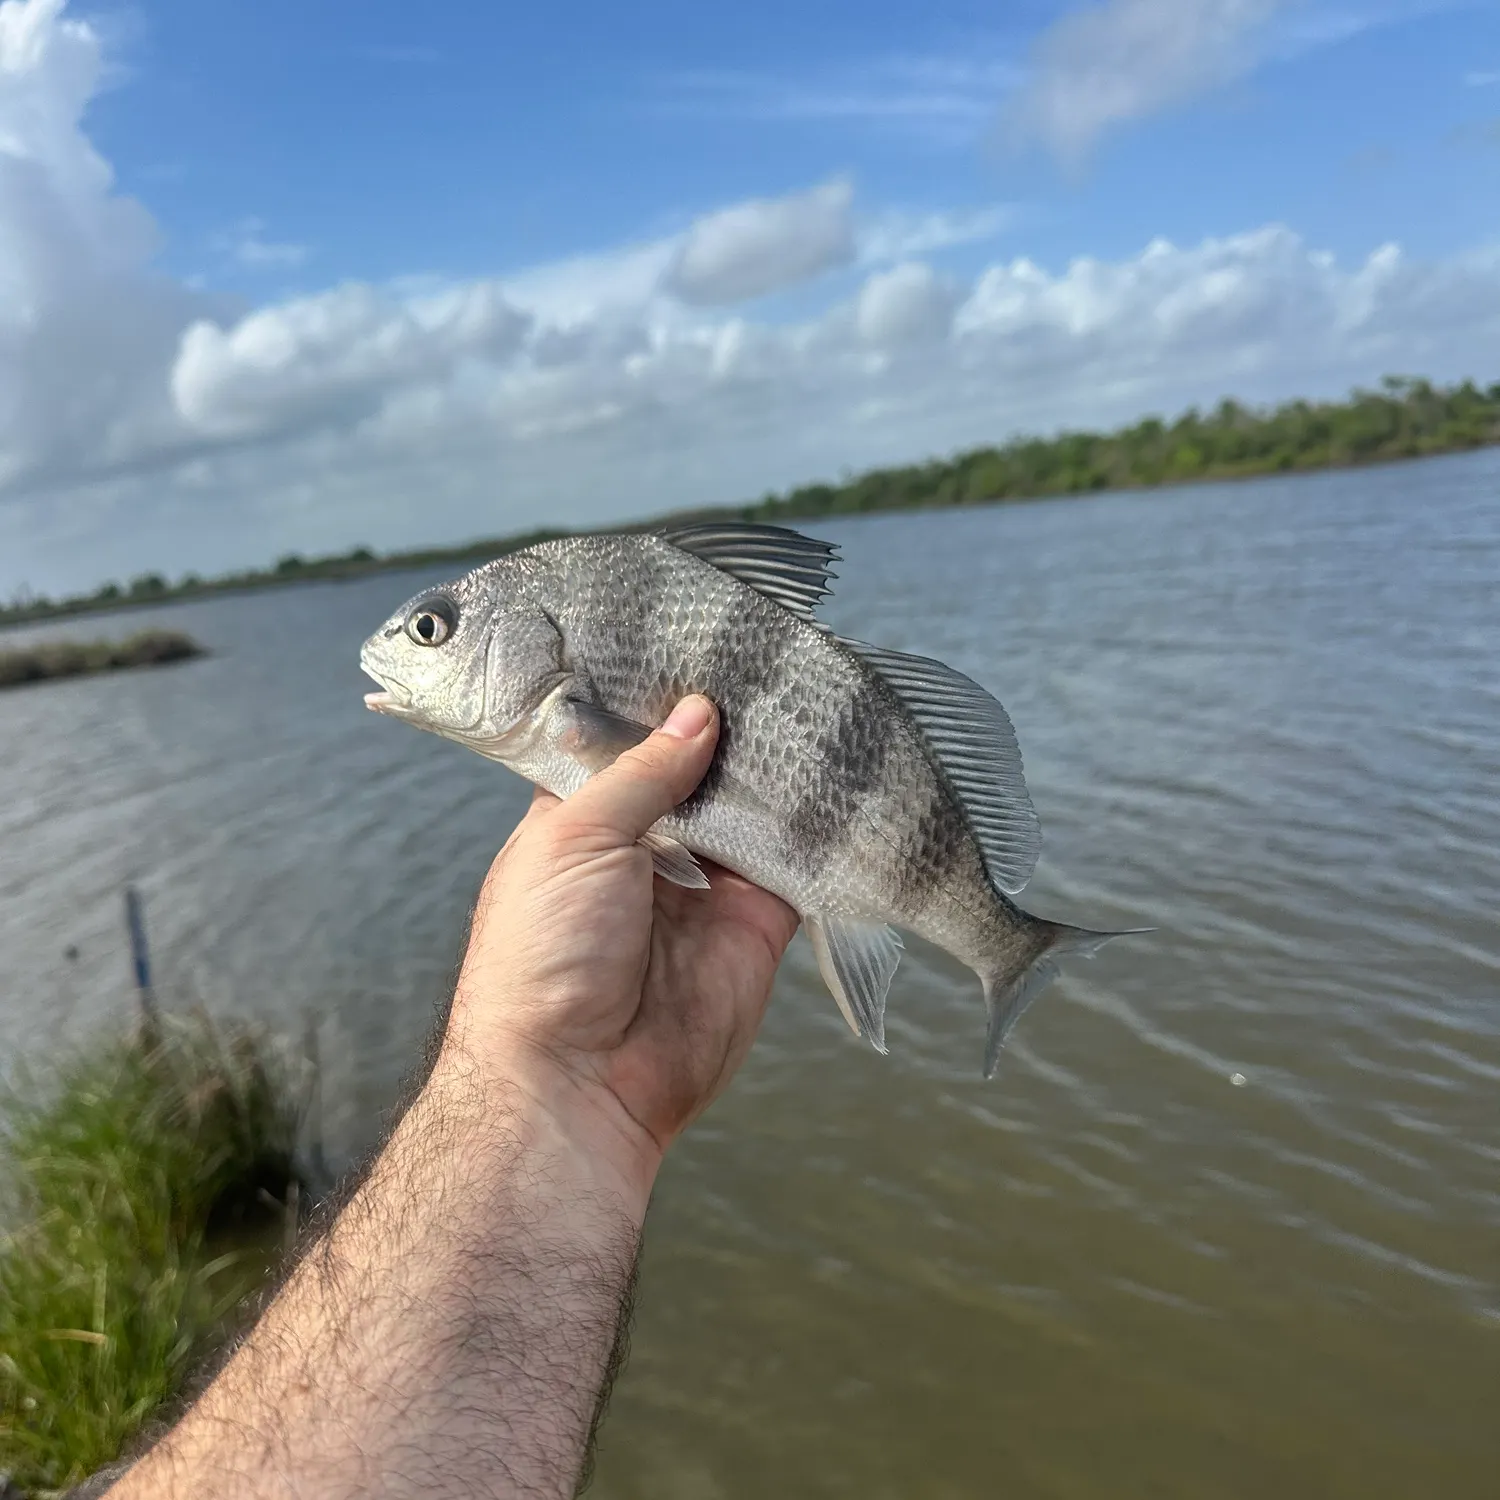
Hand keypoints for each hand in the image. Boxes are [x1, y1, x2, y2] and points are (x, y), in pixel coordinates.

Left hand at [443, 695, 798, 1204]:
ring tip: (812, 699)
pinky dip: (817, 826)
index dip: (661, 699)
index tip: (701, 641)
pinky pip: (796, 862)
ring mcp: (706, 884)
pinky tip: (839, 772)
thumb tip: (700, 709)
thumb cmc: (545, 955)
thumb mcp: (575, 839)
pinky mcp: (758, 922)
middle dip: (731, 728)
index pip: (629, 742)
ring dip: (778, 768)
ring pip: (753, 809)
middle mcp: (647, 844)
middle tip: (773, 660)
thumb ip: (643, 771)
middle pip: (699, 770)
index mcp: (584, 818)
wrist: (581, 1085)